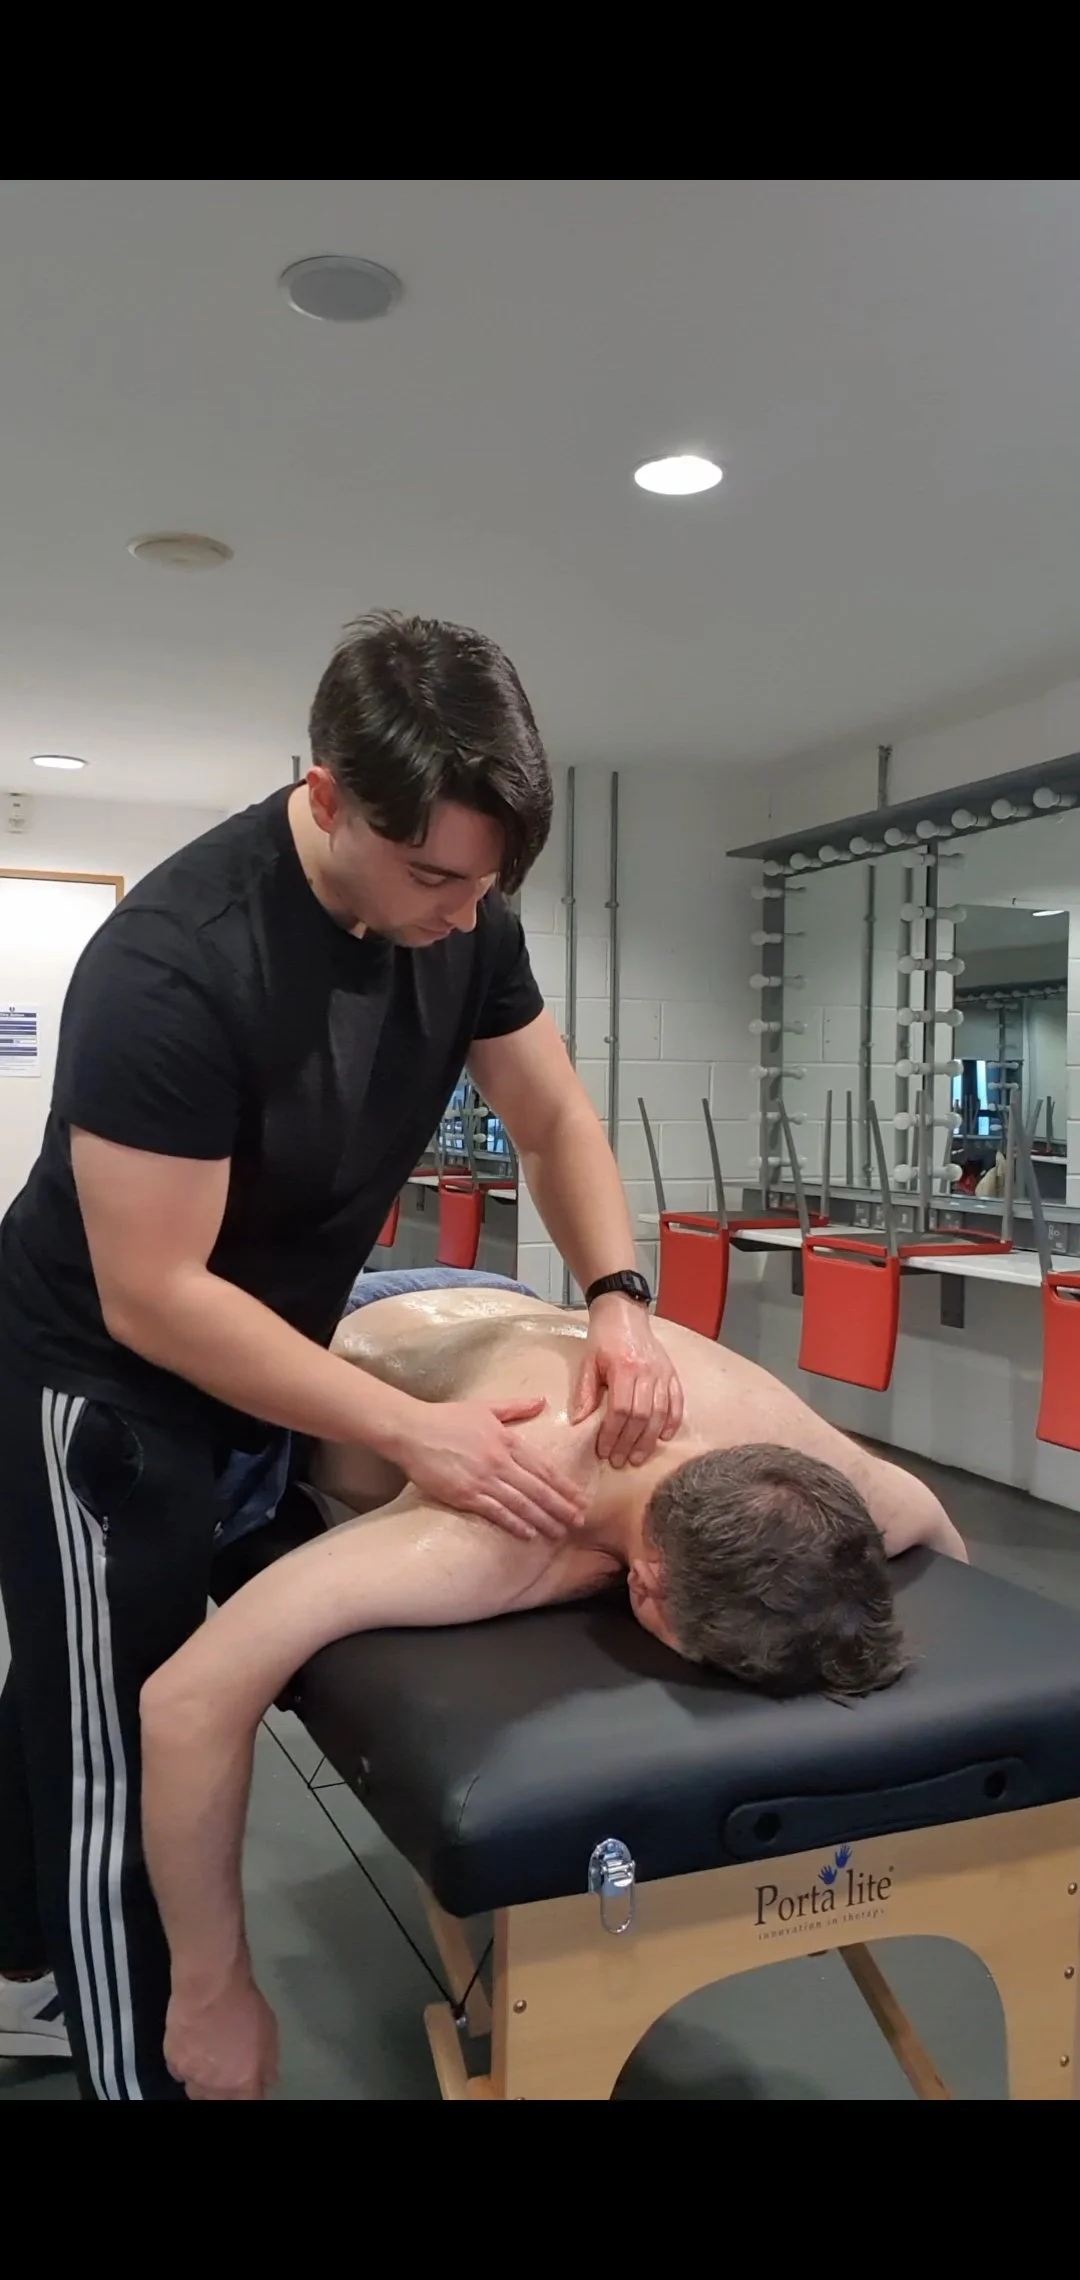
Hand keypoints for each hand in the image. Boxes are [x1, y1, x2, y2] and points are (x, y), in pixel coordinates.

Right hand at [165, 1972, 278, 2100]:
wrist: (209, 1986)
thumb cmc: (244, 2006)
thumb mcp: (270, 2032)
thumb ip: (268, 2064)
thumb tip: (266, 2080)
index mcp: (242, 2083)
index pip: (249, 2101)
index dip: (251, 2093)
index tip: (251, 2085)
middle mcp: (214, 2087)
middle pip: (219, 2101)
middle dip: (226, 2093)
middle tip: (231, 2073)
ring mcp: (190, 2075)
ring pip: (196, 2092)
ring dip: (205, 2084)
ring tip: (210, 2065)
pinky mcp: (172, 2060)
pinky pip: (179, 2073)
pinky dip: (186, 2068)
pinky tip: (192, 2051)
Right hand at [391, 1396, 586, 1541]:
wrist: (411, 1430)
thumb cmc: (447, 1417)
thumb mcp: (485, 1407)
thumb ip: (516, 1407)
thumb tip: (541, 1401)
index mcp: (507, 1440)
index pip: (544, 1467)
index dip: (564, 1485)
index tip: (580, 1498)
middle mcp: (500, 1461)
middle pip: (538, 1489)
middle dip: (561, 1507)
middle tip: (579, 1522)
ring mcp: (483, 1479)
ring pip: (521, 1503)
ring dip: (543, 1519)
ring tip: (560, 1532)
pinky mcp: (465, 1495)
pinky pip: (496, 1512)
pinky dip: (514, 1524)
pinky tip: (528, 1533)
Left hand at [570, 1296, 683, 1467]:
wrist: (623, 1313)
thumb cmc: (603, 1339)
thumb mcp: (587, 1362)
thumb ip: (585, 1392)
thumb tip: (578, 1422)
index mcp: (624, 1368)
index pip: (621, 1409)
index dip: (613, 1433)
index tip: (604, 1450)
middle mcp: (647, 1371)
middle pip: (642, 1415)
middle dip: (630, 1442)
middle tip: (620, 1461)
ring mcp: (662, 1372)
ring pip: (660, 1412)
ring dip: (649, 1439)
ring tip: (638, 1457)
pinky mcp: (671, 1372)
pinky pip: (677, 1401)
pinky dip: (672, 1421)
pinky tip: (664, 1437)